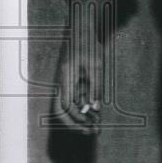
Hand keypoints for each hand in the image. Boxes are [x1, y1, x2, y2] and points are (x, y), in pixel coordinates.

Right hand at [55, 17, 104, 133]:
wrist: (84, 31)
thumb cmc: (89, 46)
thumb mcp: (96, 65)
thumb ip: (96, 86)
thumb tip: (96, 108)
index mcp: (66, 81)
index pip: (65, 108)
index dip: (75, 120)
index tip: (89, 126)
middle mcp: (64, 84)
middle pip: (66, 110)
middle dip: (78, 123)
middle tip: (94, 131)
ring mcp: (68, 83)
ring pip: (72, 106)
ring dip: (83, 116)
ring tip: (97, 125)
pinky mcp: (74, 81)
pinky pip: (77, 98)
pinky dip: (86, 107)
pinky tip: (97, 112)